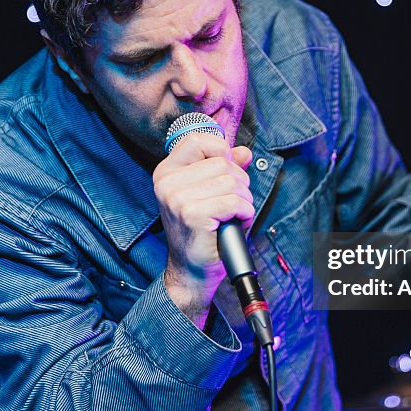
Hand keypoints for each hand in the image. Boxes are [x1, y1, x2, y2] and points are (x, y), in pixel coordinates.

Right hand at [152, 132, 253, 322]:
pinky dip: (243, 212)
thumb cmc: (203, 232)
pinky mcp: (192, 214)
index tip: (227, 170)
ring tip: (232, 215)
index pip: (197, 139)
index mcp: (167, 172)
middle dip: (238, 182)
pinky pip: (234, 201)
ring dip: (243, 200)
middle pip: (221, 162)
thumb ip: (226, 169)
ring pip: (231, 181)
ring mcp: (177, 198)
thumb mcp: (212, 194)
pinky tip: (234, 222)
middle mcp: (167, 182)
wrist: (192, 271)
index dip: (221, 150)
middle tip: (231, 204)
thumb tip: (243, 152)